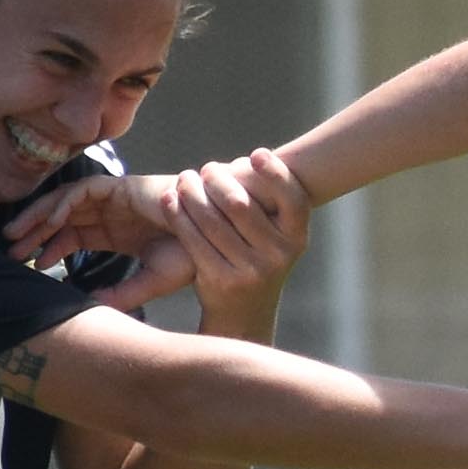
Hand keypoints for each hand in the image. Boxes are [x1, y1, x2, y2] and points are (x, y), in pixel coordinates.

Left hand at [1, 168, 197, 307]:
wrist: (214, 234)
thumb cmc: (191, 255)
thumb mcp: (152, 282)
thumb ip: (123, 294)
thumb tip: (93, 307)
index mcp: (115, 233)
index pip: (73, 236)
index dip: (51, 249)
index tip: (33, 266)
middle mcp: (110, 214)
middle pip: (62, 218)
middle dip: (34, 233)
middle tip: (10, 251)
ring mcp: (114, 198)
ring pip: (65, 202)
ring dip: (39, 216)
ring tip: (15, 235)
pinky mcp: (120, 186)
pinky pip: (83, 190)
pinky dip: (63, 203)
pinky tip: (49, 222)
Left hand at [168, 149, 312, 330]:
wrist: (243, 314)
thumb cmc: (256, 259)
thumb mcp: (274, 238)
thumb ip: (265, 206)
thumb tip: (241, 163)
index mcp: (297, 238)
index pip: (292, 199)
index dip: (276, 174)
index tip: (256, 153)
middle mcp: (280, 256)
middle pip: (242, 205)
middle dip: (219, 180)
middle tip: (206, 168)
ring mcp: (252, 271)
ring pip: (213, 221)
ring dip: (193, 194)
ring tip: (184, 180)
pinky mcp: (222, 280)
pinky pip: (195, 239)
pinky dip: (179, 216)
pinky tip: (170, 201)